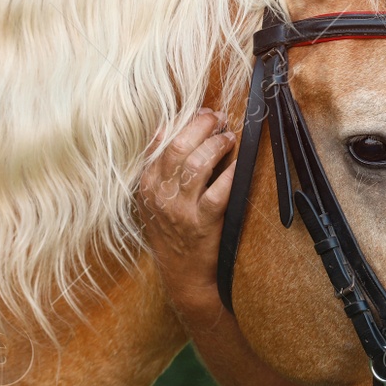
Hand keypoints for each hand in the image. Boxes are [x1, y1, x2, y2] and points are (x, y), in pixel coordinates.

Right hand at [137, 109, 236, 322]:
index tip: (202, 111)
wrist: (182, 274)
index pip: (161, 142)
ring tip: (229, 137)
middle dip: (201, 126)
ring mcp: (180, 210)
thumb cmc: (172, 230)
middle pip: (178, 147)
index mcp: (146, 184)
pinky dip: (230, 174)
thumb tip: (171, 127)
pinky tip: (240, 163)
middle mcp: (159, 194)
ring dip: (216, 145)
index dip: (184, 122)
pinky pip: (218, 193)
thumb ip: (160, 166)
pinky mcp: (202, 224)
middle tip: (218, 118)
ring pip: (196, 166)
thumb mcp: (154, 199)